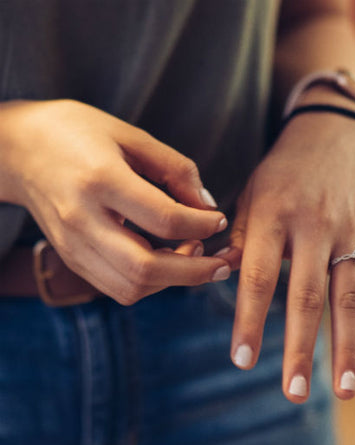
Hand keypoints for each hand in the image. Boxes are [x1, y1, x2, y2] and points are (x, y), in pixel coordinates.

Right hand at [0, 99, 230, 303]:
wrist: (16, 150)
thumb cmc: (77, 133)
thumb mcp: (130, 135)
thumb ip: (175, 169)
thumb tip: (208, 206)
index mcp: (100, 180)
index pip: (165, 219)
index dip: (204, 225)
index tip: (220, 220)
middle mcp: (83, 220)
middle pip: (147, 268)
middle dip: (194, 273)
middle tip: (220, 264)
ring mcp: (73, 245)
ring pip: (132, 287)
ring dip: (173, 282)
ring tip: (192, 256)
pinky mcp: (72, 259)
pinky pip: (117, 288)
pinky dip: (150, 284)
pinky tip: (166, 262)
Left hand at [218, 112, 354, 402]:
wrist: (335, 133)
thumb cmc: (283, 171)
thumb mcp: (251, 193)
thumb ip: (235, 237)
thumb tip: (212, 275)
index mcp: (273, 216)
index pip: (258, 277)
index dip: (249, 320)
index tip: (243, 361)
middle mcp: (314, 226)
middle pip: (307, 297)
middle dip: (301, 349)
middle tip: (294, 393)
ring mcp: (353, 232)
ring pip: (351, 298)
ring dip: (348, 346)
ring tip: (346, 391)